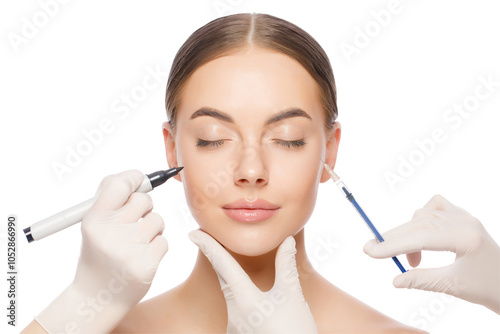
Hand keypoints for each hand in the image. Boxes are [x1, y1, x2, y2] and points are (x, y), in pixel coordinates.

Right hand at [35, 170, 168, 332]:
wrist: (96, 298)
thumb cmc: (98, 254)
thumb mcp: (93, 227)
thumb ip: (110, 201)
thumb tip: (136, 177)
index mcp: (93, 221)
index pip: (118, 185)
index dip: (133, 178)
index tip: (139, 179)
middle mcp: (109, 234)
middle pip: (143, 200)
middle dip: (144, 207)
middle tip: (135, 220)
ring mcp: (128, 250)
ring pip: (157, 220)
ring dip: (152, 228)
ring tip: (136, 243)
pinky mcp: (146, 265)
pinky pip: (164, 240)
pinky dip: (157, 246)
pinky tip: (142, 257)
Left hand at [188, 229, 317, 333]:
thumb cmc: (295, 332)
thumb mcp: (292, 296)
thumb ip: (286, 266)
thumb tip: (286, 241)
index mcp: (244, 300)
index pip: (222, 264)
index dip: (208, 246)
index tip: (193, 232)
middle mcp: (233, 314)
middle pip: (224, 279)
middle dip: (217, 259)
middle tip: (209, 241)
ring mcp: (234, 328)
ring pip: (232, 297)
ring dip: (234, 282)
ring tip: (239, 271)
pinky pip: (238, 313)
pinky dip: (243, 300)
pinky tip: (257, 303)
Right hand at [363, 194, 499, 313]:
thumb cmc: (485, 287)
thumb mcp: (452, 287)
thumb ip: (421, 280)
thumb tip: (394, 280)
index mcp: (466, 238)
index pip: (420, 237)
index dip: (392, 244)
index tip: (370, 251)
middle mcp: (465, 221)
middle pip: (418, 223)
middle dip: (393, 238)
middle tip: (371, 251)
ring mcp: (464, 215)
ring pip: (422, 215)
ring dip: (408, 235)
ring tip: (411, 261)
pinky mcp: (462, 215)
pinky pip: (435, 206)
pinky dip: (421, 219)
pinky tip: (421, 235)